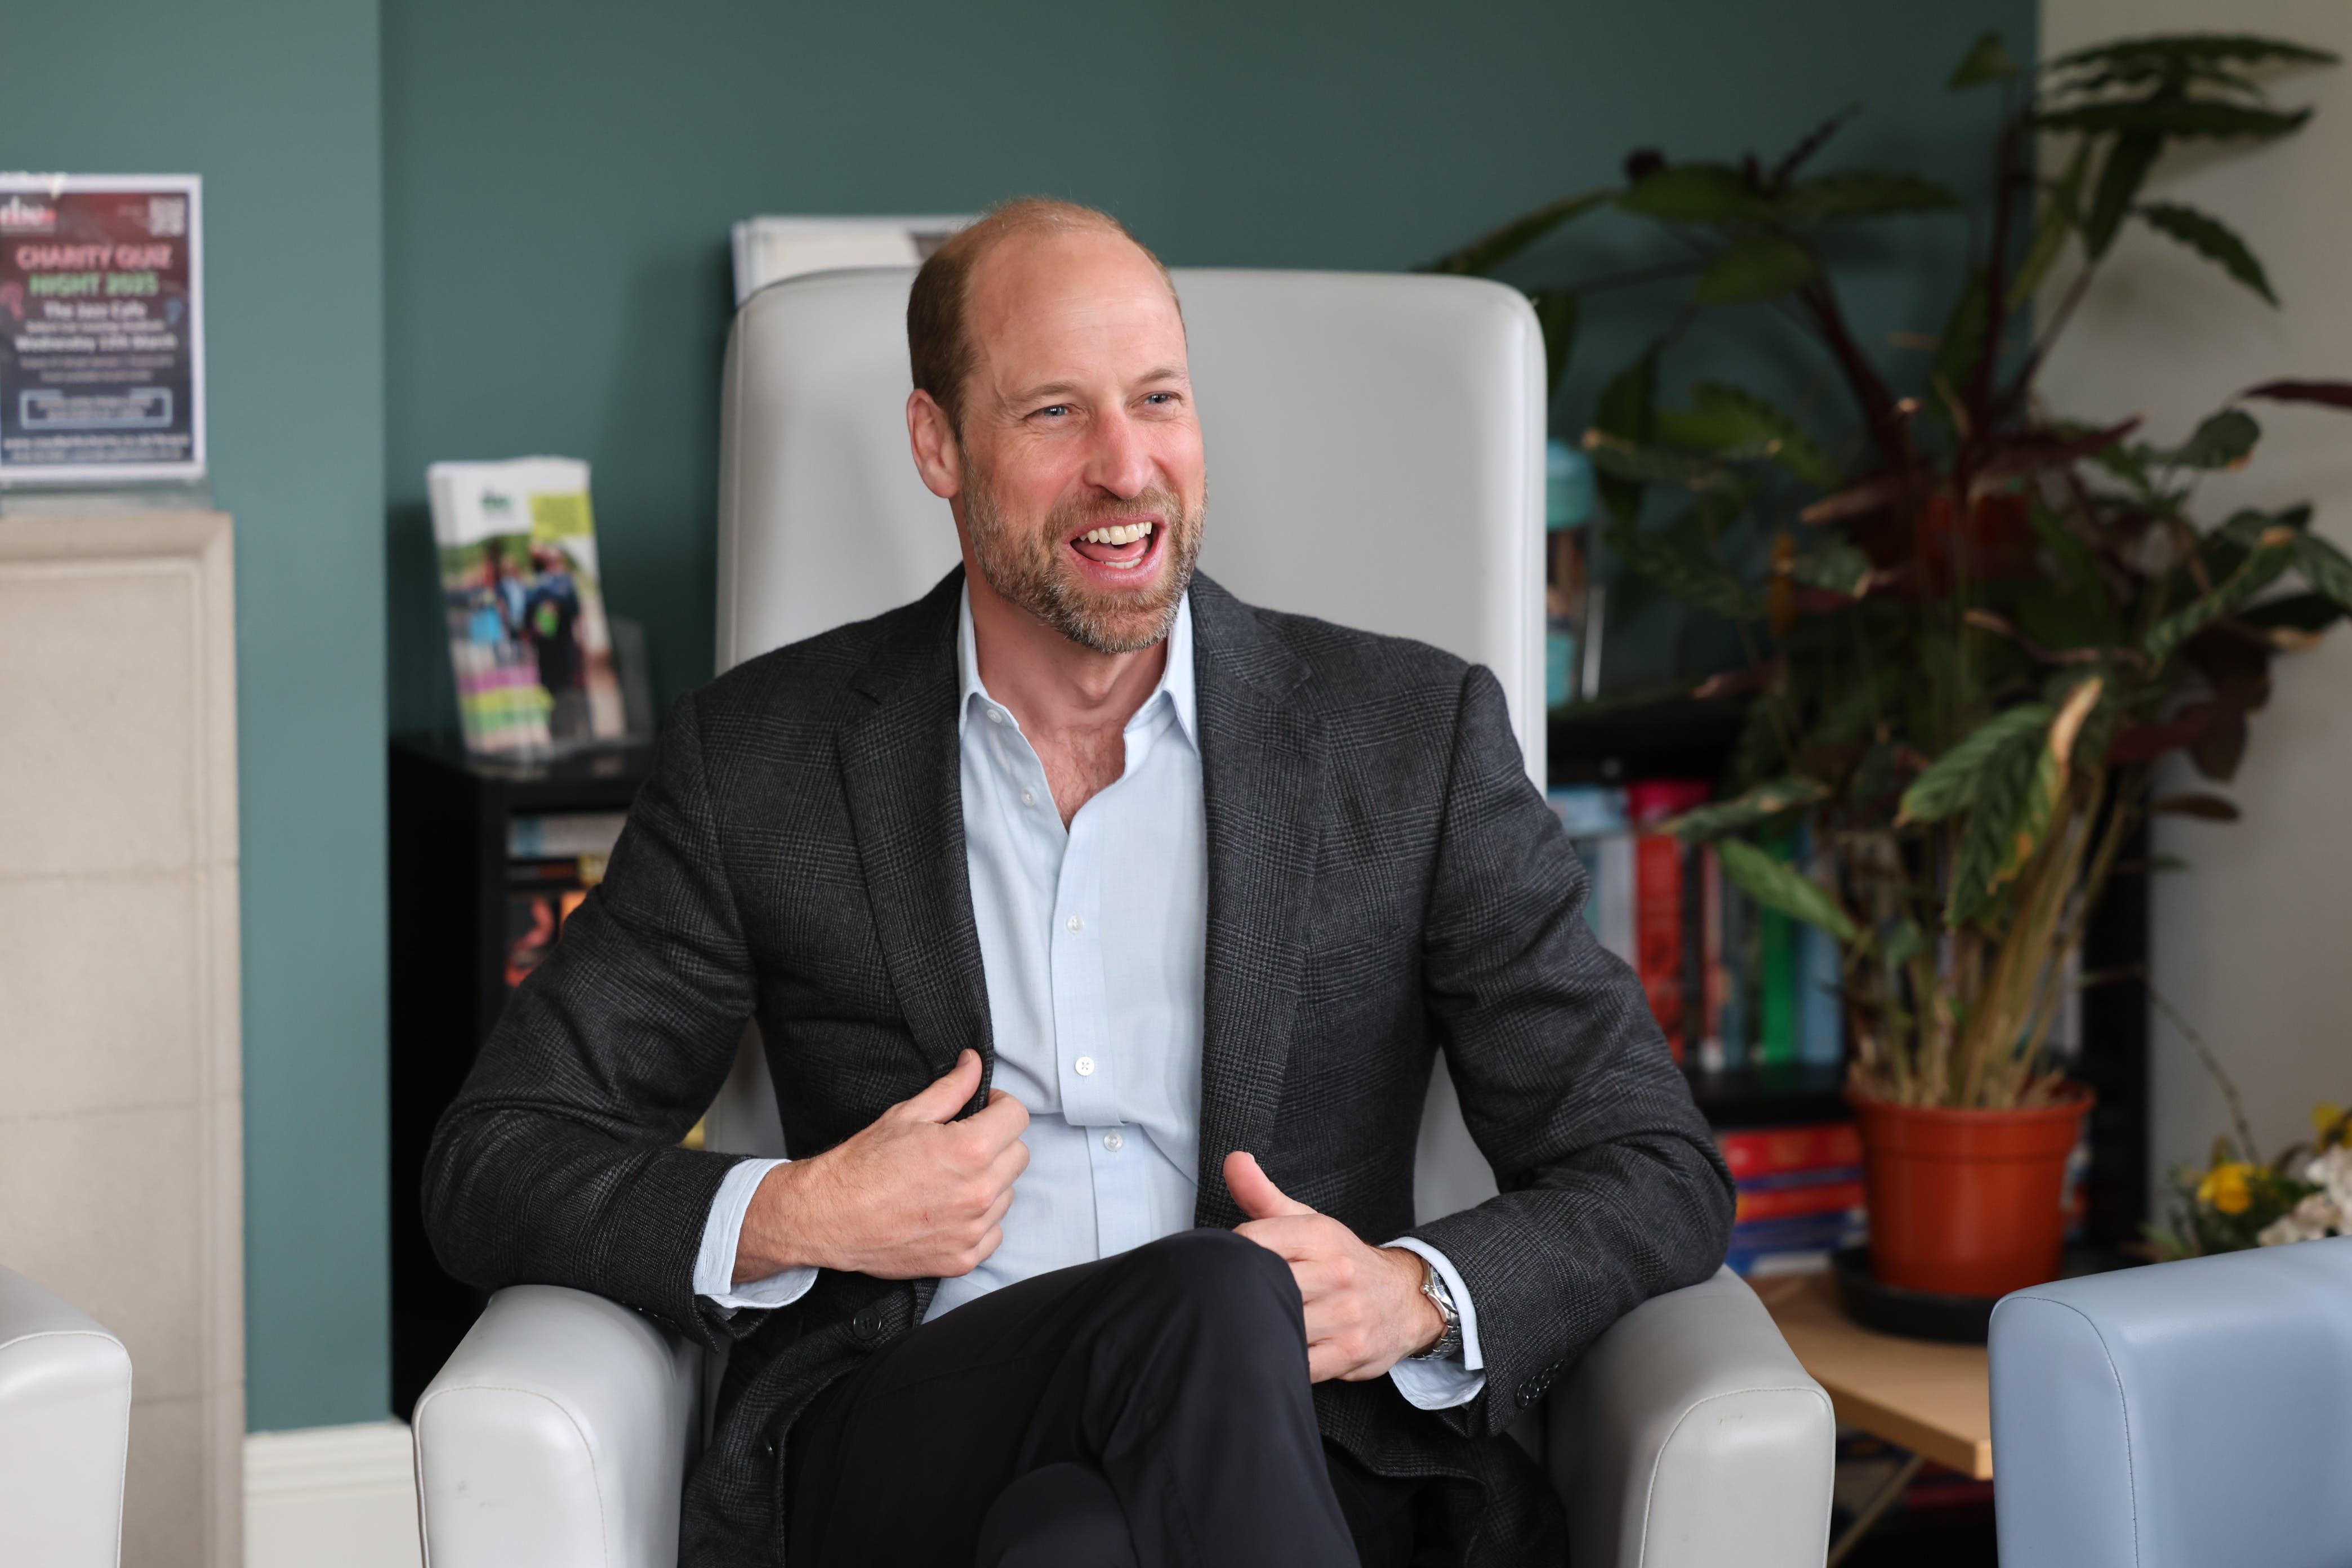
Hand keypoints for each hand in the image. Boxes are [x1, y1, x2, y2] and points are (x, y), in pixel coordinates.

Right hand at [736, 1050, 1029, 1280]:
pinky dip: (978, 1221)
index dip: (999, 1106)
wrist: (828, 1217)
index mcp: (970, 1149)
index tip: (983, 1109)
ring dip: (989, 1182)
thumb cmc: (862, 1165)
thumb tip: (974, 1064)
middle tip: (963, 1143)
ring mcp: (973, 1229)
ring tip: (949, 1179)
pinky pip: (993, 1232)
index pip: (1017, 1116)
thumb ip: (951, 1088)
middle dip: (997, 1142)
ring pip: (1007, 1193)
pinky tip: (948, 1209)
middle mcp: (979, 1192)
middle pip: (1019, 1155)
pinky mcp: (963, 1259)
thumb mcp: (906, 1114)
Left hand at [1225, 1150, 1443, 1382]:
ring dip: (1255, 1328)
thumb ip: (1262, 1194)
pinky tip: (1269, 1350)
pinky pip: (1299, 1363)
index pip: (1252, 1240)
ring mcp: (1344, 1315)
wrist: (1405, 1298)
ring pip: (1280, 1324)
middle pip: (1265, 1284)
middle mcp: (1336, 1272)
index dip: (1227, 1255)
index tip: (1223, 1265)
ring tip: (1241, 1325)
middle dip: (1237, 1294)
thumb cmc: (1342, 1260)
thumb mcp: (1306, 1222)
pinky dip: (1280, 1359)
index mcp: (1319, 1235)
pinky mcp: (1349, 1353)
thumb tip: (1234, 1161)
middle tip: (1223, 1301)